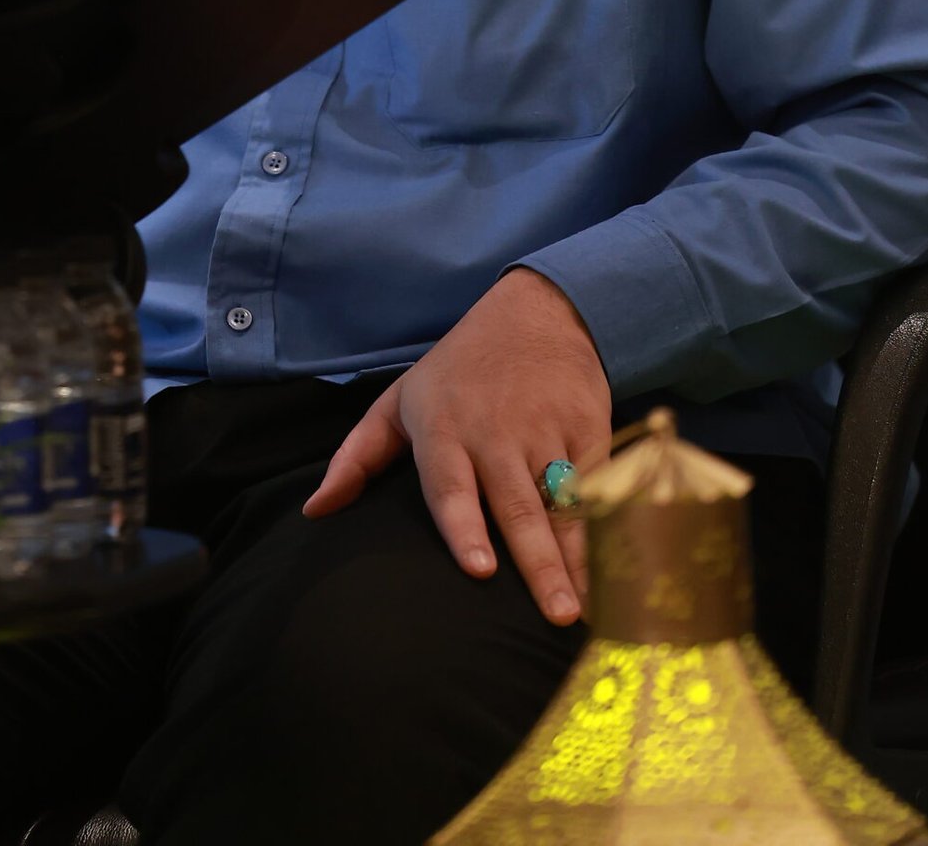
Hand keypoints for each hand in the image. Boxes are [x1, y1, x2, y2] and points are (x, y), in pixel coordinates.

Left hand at [301, 268, 610, 624]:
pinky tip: (611, 575)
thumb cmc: (458, 370)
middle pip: (516, 507)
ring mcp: (546, 432)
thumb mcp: (400, 400)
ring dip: (574, 560)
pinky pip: (595, 490)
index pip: (452, 487)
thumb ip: (358, 457)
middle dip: (535, 564)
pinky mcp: (589, 430)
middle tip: (554, 615)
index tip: (479, 570)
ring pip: (561, 505)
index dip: (466, 528)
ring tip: (582, 612)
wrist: (536, 312)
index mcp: (444, 429)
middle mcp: (496, 433)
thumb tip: (316, 511)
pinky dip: (603, 533)